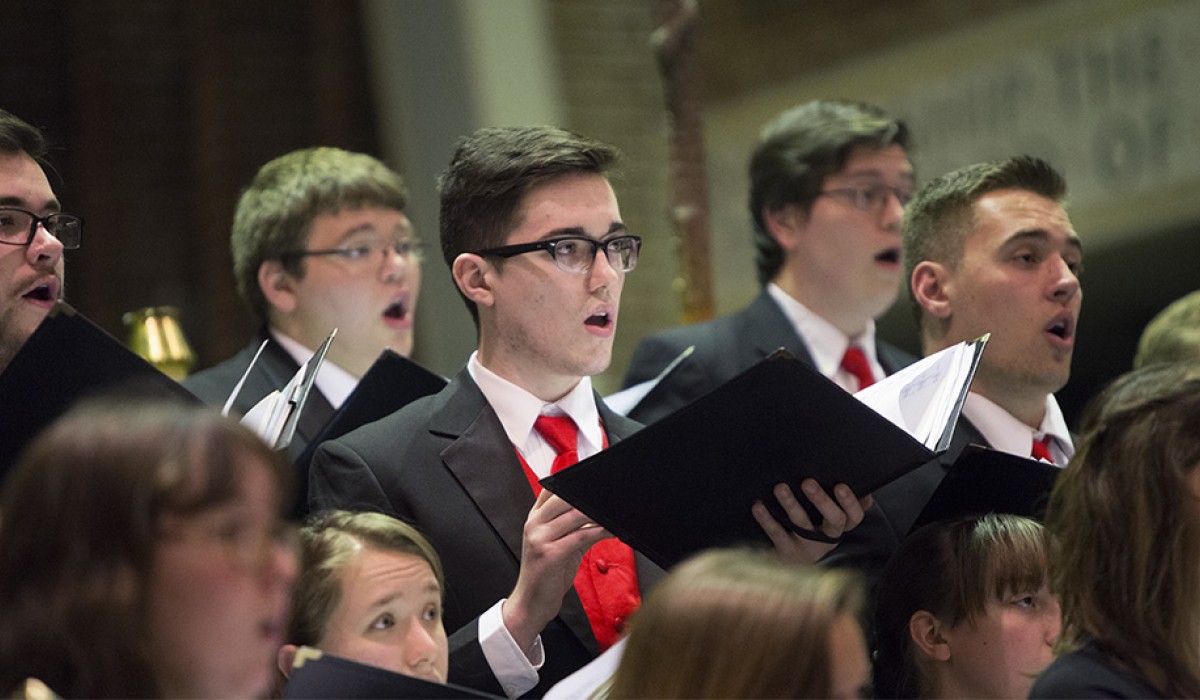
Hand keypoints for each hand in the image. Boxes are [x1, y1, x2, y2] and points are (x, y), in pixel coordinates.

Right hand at [502, 488, 610, 652]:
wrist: (532, 603)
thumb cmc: (546, 575)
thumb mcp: (558, 544)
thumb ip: (575, 526)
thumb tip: (599, 514)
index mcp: (534, 518)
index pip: (550, 487)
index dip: (572, 481)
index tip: (594, 482)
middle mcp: (534, 524)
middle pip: (564, 496)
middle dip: (590, 497)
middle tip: (611, 497)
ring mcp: (539, 538)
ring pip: (575, 514)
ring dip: (599, 514)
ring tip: (615, 513)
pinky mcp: (550, 554)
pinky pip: (581, 536)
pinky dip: (600, 531)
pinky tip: (612, 531)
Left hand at [751, 479, 872, 564]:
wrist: (793, 563)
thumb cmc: (815, 527)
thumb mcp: (831, 516)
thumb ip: (842, 501)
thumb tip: (857, 480)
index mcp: (842, 526)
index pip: (855, 516)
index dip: (850, 502)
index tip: (840, 485)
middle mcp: (829, 538)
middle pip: (834, 520)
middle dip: (822, 500)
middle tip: (808, 482)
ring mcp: (809, 546)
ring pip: (802, 525)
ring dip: (791, 504)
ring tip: (780, 488)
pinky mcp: (788, 551)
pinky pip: (777, 534)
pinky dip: (767, 519)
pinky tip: (758, 505)